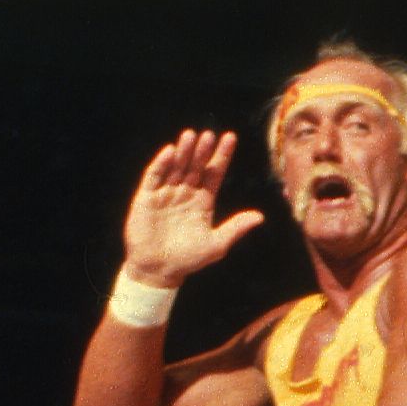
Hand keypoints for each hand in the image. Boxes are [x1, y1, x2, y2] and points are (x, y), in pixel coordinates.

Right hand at [120, 128, 265, 288]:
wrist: (158, 271)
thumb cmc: (188, 260)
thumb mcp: (216, 245)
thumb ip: (235, 228)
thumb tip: (260, 216)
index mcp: (203, 201)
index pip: (214, 173)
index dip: (221, 156)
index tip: (230, 137)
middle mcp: (185, 193)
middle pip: (196, 166)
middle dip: (202, 151)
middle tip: (209, 135)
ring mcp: (165, 194)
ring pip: (176, 167)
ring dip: (183, 151)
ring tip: (191, 135)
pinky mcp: (146, 198)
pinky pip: (154, 176)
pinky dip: (161, 164)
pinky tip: (170, 151)